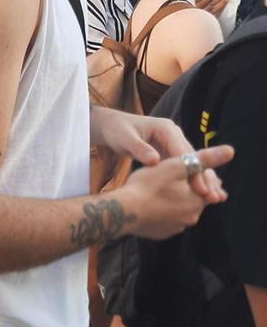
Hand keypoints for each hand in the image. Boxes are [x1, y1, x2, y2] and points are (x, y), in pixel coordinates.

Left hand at [91, 106, 224, 202]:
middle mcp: (174, 134)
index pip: (183, 152)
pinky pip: (185, 167)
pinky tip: (204, 195)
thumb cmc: (116, 131)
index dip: (193, 170)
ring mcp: (174, 143)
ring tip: (215, 199)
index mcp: (165, 128)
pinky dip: (194, 179)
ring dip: (203, 180)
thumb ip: (139, 148)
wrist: (112, 127)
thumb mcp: (124, 138)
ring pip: (192, 164)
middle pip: (193, 158)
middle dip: (203, 178)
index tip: (200, 189)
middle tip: (213, 198)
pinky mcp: (171, 152)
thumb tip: (154, 160)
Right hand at [120, 145, 233, 239]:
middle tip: (174, 175)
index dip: (201, 173)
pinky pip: (166, 219)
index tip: (191, 165)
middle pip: (194, 198)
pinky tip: (151, 202)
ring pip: (179, 210)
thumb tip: (231, 150)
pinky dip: (162, 211)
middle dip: (188, 188)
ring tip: (161, 188)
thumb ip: (204, 158)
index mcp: (197, 200)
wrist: (124, 211)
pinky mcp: (160, 233)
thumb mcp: (175, 165)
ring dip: (174, 200)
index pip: (207, 185)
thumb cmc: (148, 185)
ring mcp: (175, 227)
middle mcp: (191, 217)